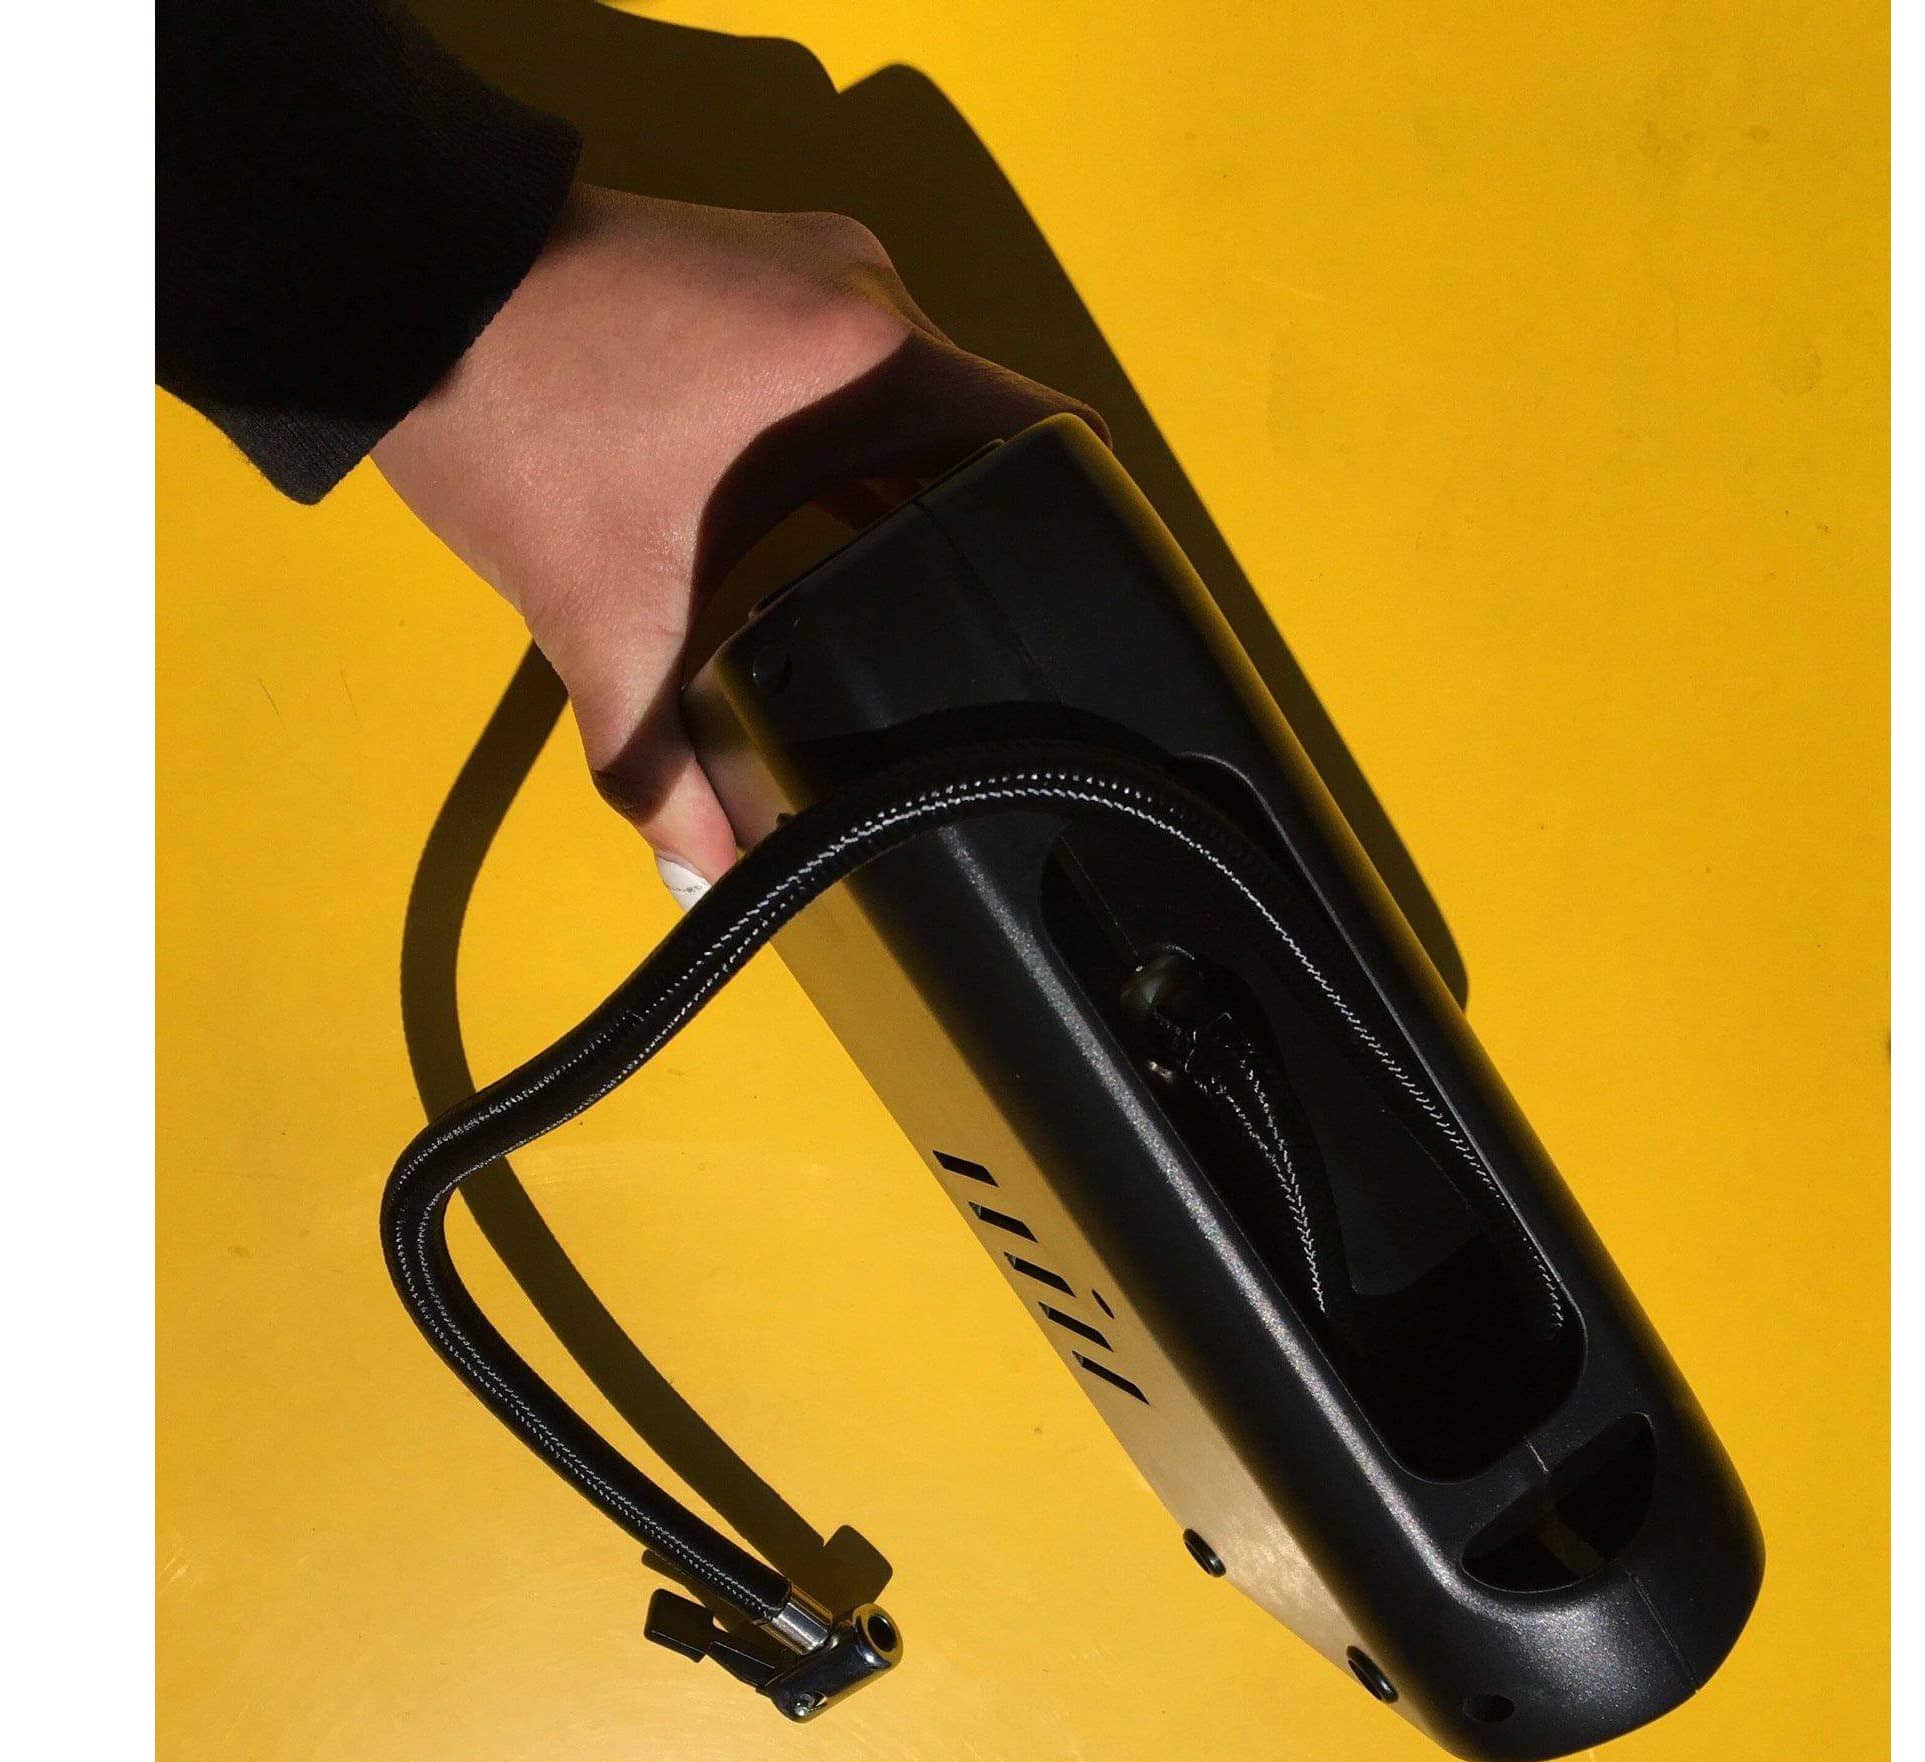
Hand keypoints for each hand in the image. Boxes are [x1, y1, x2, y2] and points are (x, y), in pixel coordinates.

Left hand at [372, 185, 1103, 899]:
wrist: (386, 287)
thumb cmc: (511, 419)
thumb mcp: (602, 617)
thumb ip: (660, 765)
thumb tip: (708, 877)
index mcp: (867, 357)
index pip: (1044, 436)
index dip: (1076, 529)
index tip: (1079, 607)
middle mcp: (861, 289)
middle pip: (979, 430)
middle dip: (978, 528)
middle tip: (978, 632)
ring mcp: (804, 264)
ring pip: (911, 397)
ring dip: (907, 485)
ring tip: (904, 589)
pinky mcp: (752, 262)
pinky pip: (851, 363)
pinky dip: (852, 439)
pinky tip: (817, 520)